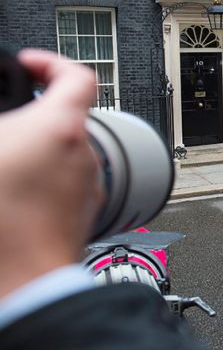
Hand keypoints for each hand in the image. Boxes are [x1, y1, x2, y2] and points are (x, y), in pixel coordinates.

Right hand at [0, 49, 101, 297]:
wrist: (25, 286)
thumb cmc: (2, 227)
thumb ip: (4, 127)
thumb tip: (7, 128)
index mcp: (61, 128)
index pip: (77, 75)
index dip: (51, 63)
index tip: (28, 65)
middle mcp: (85, 154)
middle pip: (66, 117)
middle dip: (31, 115)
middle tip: (4, 121)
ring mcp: (88, 186)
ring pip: (64, 152)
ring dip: (36, 149)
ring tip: (3, 163)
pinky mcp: (84, 213)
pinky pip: (64, 183)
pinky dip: (43, 179)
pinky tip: (14, 194)